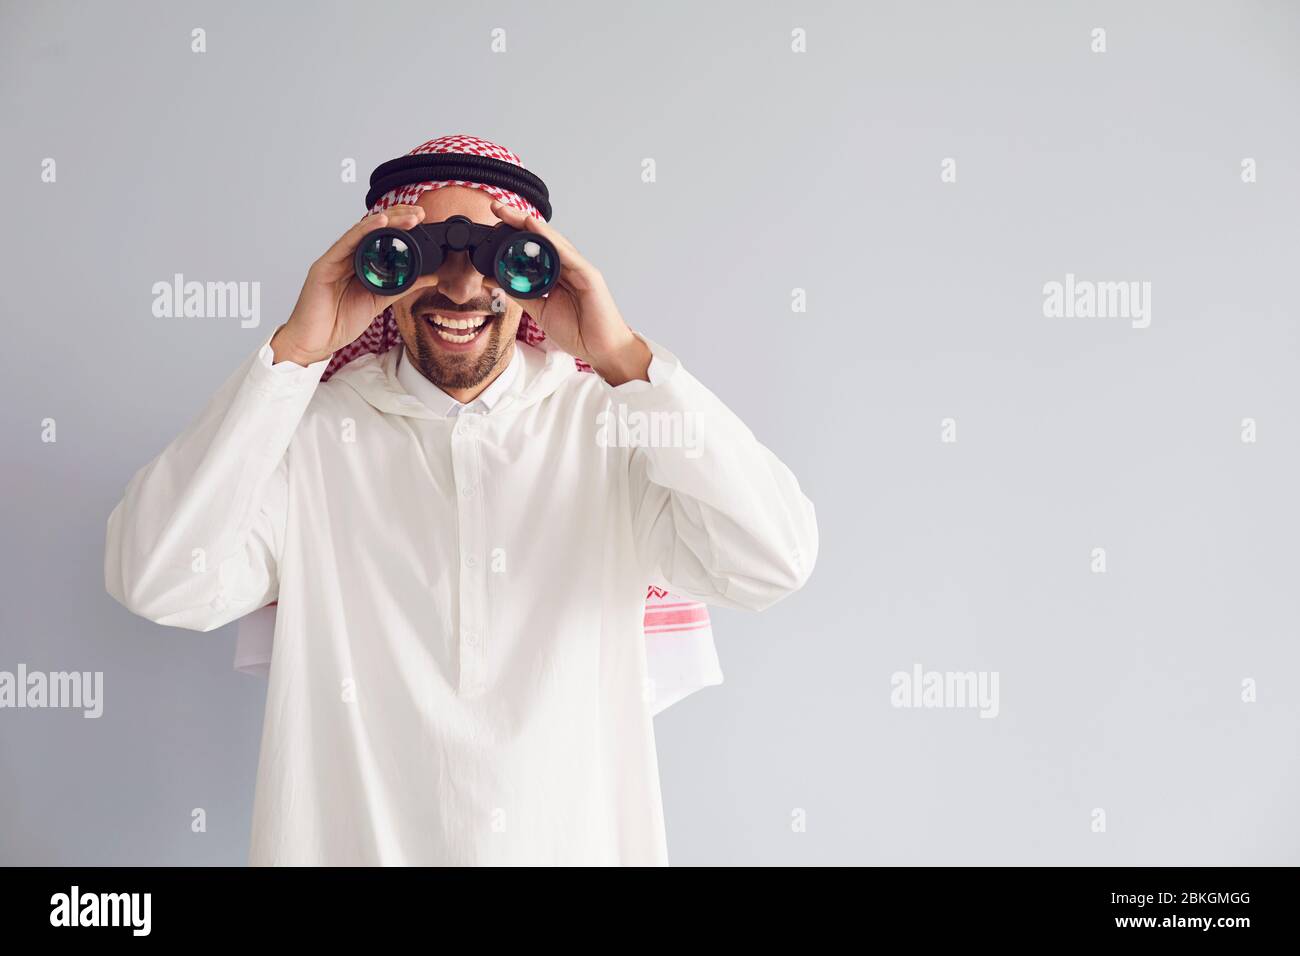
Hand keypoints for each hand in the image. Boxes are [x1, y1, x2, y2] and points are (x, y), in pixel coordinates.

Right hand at [270, 204, 438, 365]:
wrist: (316, 341)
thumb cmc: (340, 321)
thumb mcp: (380, 301)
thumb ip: (403, 286)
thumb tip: (432, 277)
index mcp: (360, 263)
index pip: (382, 236)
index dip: (402, 225)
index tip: (423, 220)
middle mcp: (347, 256)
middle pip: (374, 228)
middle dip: (398, 217)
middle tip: (420, 213)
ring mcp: (336, 258)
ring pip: (362, 230)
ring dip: (387, 220)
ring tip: (408, 216)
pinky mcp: (325, 264)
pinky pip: (347, 242)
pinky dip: (365, 230)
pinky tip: (381, 222)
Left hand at [488, 200, 650, 384]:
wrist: (602, 350)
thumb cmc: (578, 331)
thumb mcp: (540, 310)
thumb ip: (519, 293)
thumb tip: (493, 278)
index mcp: (557, 274)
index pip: (534, 248)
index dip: (514, 234)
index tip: (493, 223)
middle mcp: (569, 267)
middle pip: (542, 239)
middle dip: (519, 221)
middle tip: (497, 207)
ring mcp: (580, 269)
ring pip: (553, 242)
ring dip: (532, 226)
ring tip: (511, 213)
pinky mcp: (589, 276)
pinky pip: (567, 255)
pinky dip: (550, 241)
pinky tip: (535, 229)